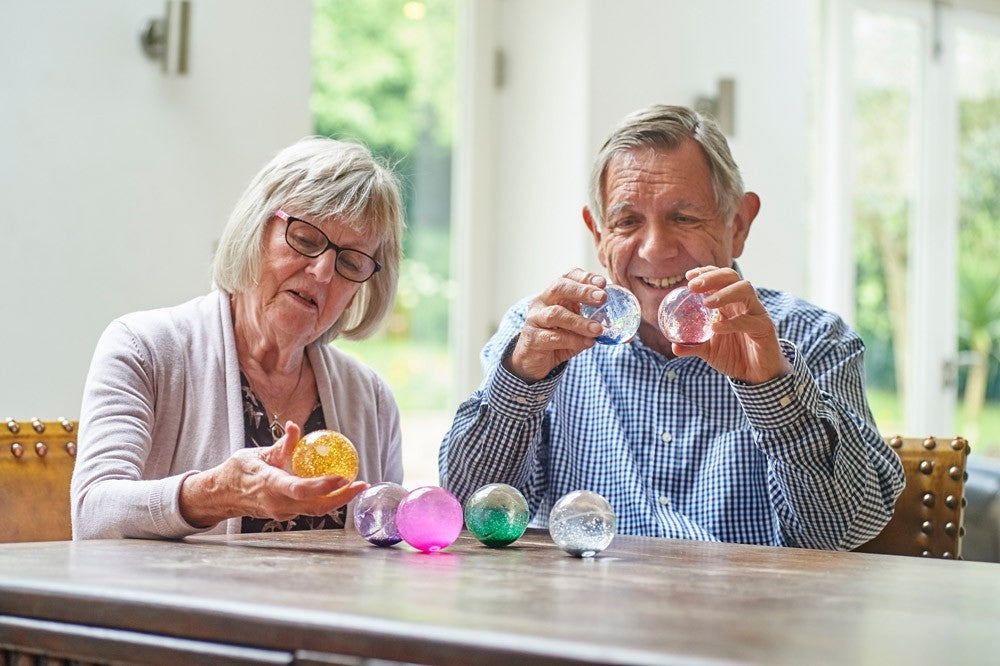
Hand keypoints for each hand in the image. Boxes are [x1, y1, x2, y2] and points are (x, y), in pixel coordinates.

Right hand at [179, 421, 368, 527]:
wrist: (221, 496)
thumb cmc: (238, 471)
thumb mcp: (256, 453)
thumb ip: (280, 445)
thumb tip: (294, 426)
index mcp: (269, 485)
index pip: (300, 489)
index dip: (324, 486)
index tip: (343, 477)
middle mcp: (277, 504)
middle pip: (316, 506)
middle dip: (342, 497)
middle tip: (363, 484)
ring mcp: (282, 513)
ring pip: (315, 510)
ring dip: (338, 500)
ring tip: (357, 486)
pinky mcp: (286, 515)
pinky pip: (309, 509)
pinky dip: (326, 500)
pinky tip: (339, 489)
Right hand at [507, 268, 606, 381]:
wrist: (534, 360)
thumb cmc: (559, 338)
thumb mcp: (579, 329)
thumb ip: (599, 326)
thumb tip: (630, 336)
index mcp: (555, 294)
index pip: (568, 277)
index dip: (585, 277)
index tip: (603, 283)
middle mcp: (542, 302)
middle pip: (559, 288)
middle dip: (582, 291)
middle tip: (602, 298)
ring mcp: (535, 319)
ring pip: (556, 314)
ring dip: (579, 321)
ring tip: (598, 329)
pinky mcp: (533, 339)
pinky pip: (552, 337)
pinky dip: (572, 340)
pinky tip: (587, 343)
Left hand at [671, 266, 792, 383]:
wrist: (756, 376)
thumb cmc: (734, 357)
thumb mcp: (708, 351)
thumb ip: (693, 346)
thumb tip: (674, 346)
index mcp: (729, 303)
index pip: (719, 278)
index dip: (705, 272)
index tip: (688, 276)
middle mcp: (743, 303)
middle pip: (731, 277)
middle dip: (712, 277)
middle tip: (693, 286)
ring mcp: (756, 313)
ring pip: (745, 289)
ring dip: (724, 293)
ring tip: (706, 302)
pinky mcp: (765, 327)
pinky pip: (749, 320)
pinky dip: (732, 322)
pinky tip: (716, 328)